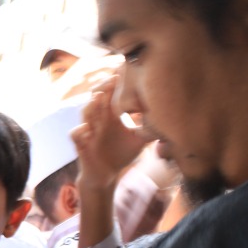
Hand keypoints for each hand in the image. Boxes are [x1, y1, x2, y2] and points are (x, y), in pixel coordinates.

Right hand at [72, 73, 146, 189]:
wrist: (106, 175)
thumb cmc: (121, 154)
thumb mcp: (139, 140)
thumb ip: (150, 128)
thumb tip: (172, 119)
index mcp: (111, 115)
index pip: (111, 94)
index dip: (116, 83)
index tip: (125, 72)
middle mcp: (98, 119)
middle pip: (95, 97)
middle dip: (103, 87)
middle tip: (114, 79)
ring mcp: (88, 131)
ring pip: (85, 113)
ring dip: (92, 105)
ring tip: (99, 98)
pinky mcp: (81, 144)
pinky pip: (75, 135)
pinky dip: (79, 131)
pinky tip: (88, 129)